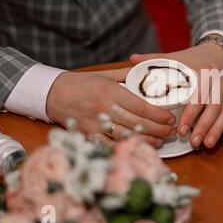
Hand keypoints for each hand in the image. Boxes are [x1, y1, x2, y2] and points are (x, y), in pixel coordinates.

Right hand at [46, 69, 176, 147]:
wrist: (52, 93)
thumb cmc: (81, 83)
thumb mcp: (105, 75)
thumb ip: (127, 75)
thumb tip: (149, 73)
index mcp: (110, 92)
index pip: (140, 106)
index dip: (158, 115)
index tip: (170, 118)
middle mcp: (104, 108)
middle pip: (137, 123)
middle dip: (157, 129)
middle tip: (171, 131)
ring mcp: (95, 124)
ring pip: (125, 136)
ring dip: (145, 140)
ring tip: (159, 142)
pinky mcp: (87, 135)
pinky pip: (108, 145)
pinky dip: (124, 148)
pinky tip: (136, 149)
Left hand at [130, 43, 222, 148]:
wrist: (217, 50)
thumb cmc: (191, 57)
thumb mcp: (175, 56)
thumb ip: (155, 59)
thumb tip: (132, 60)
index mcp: (202, 72)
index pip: (197, 96)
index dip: (190, 114)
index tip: (180, 130)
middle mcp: (217, 81)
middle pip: (214, 107)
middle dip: (204, 126)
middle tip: (193, 142)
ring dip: (217, 129)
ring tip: (206, 145)